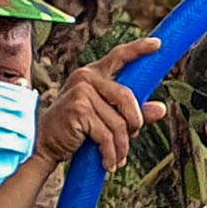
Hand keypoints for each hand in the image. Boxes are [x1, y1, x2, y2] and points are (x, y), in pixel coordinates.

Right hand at [38, 37, 164, 168]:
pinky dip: (111, 153)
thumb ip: (132, 112)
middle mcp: (86, 78)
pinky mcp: (79, 110)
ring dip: (121, 146)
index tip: (158, 44)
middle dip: (135, 122)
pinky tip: (109, 163)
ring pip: (118, 122)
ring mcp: (81, 92)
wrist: (45, 143)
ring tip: (118, 158)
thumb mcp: (106, 117)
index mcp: (94, 74)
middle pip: (127, 98)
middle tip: (133, 137)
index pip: (119, 56)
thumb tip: (161, 109)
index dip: (139, 49)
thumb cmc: (75, 128)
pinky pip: (107, 135)